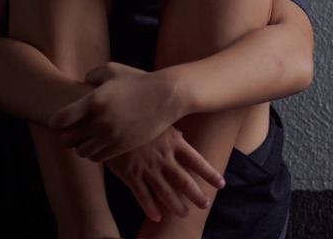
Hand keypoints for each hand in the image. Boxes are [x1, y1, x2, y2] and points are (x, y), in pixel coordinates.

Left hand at [49, 62, 180, 160]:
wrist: (166, 97)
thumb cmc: (139, 81)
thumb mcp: (113, 70)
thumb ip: (91, 75)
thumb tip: (82, 85)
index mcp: (94, 101)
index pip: (61, 119)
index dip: (55, 122)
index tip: (58, 121)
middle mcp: (99, 121)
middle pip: (67, 139)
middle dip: (67, 135)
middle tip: (73, 130)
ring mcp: (111, 136)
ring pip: (81, 152)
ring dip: (81, 146)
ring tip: (87, 138)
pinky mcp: (121, 147)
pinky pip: (97, 158)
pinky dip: (94, 153)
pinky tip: (100, 143)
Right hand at [106, 127, 225, 222]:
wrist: (110, 120)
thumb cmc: (138, 116)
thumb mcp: (159, 120)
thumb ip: (171, 131)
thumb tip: (183, 137)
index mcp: (173, 142)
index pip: (197, 161)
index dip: (210, 174)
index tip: (221, 184)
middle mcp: (163, 158)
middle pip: (184, 181)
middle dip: (196, 195)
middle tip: (206, 205)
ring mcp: (147, 168)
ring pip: (165, 192)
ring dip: (176, 205)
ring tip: (184, 214)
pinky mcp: (130, 175)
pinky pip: (142, 195)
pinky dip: (149, 208)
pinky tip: (157, 217)